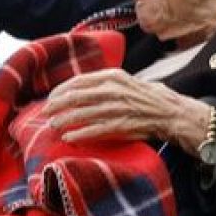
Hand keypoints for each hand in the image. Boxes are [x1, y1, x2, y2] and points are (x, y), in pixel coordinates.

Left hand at [45, 70, 211, 155]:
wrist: (170, 112)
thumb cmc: (146, 97)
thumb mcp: (125, 82)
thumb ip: (104, 83)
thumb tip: (78, 88)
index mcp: (113, 76)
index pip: (78, 81)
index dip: (60, 90)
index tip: (50, 98)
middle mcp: (113, 90)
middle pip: (75, 97)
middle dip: (56, 106)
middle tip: (44, 113)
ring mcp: (117, 108)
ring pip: (81, 114)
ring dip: (63, 121)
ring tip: (52, 126)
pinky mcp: (121, 125)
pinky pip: (94, 130)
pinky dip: (79, 135)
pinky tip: (68, 138)